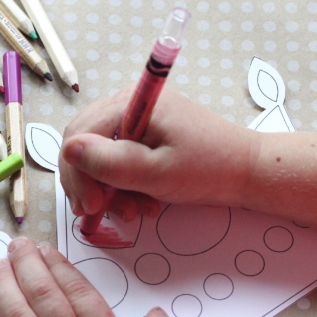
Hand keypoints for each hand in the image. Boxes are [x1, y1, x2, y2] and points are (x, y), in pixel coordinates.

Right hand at [59, 86, 261, 220]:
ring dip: (109, 190)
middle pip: (84, 145)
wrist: (247, 171)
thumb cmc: (209, 169)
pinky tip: (142, 203)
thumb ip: (111, 163)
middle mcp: (129, 104)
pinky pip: (118, 161)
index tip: (92, 208)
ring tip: (134, 211)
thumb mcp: (156, 173)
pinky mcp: (145, 135)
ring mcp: (137, 119)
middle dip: (92, 184)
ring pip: (99, 157)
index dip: (79, 175)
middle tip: (104, 214)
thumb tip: (69, 150)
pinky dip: (124, 186)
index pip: (79, 136)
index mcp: (131, 103)